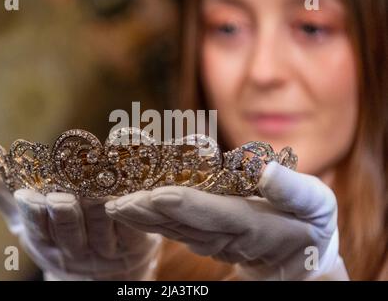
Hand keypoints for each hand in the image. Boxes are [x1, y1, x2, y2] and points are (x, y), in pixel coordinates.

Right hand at [0, 153, 161, 279]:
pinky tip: (127, 188)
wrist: (106, 270)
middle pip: (69, 228)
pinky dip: (129, 208)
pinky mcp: (136, 244)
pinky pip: (132, 227)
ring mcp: (107, 249)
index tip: (27, 194)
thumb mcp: (29, 221)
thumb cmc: (61, 236)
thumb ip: (3, 193)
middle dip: (64, 211)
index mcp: (47, 241)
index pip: (38, 227)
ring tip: (99, 179)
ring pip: (101, 225)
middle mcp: (76, 249)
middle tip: (63, 194)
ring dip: (99, 203)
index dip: (34, 211)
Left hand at [104, 161, 348, 279]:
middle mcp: (224, 235)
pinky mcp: (204, 236)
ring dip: (142, 214)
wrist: (298, 256)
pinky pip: (174, 226)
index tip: (154, 195)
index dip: (183, 204)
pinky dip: (151, 214)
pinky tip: (131, 203)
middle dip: (146, 209)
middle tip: (112, 198)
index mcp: (251, 225)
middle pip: (180, 221)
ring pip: (172, 226)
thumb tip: (263, 170)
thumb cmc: (310, 224)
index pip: (211, 214)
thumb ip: (290, 189)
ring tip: (112, 199)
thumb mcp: (314, 203)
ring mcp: (211, 239)